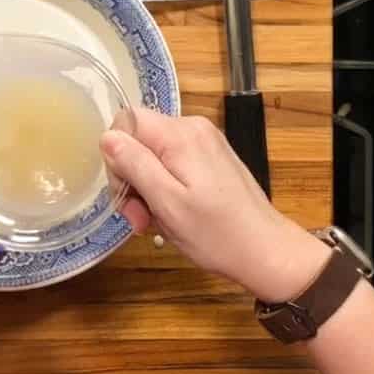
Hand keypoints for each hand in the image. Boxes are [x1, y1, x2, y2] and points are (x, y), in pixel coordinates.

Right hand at [102, 108, 328, 302]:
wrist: (266, 252)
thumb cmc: (216, 234)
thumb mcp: (167, 203)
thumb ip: (136, 165)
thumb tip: (108, 136)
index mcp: (181, 134)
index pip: (126, 121)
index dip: (116, 156)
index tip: (125, 194)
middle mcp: (193, 128)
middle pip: (140, 139)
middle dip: (131, 179)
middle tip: (139, 219)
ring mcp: (205, 143)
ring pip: (154, 155)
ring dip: (147, 190)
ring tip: (155, 223)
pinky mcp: (212, 159)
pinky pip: (173, 164)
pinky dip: (165, 189)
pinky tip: (172, 215)